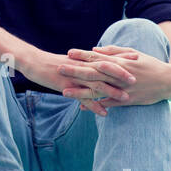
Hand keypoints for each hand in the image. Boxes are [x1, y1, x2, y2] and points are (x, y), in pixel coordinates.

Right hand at [18, 45, 139, 103]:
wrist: (33, 62)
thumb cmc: (51, 62)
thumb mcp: (70, 60)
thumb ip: (83, 63)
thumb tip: (95, 64)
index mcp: (84, 59)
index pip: (106, 57)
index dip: (121, 58)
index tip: (136, 58)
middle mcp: (81, 67)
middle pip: (105, 70)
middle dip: (121, 75)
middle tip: (137, 80)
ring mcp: (74, 77)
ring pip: (96, 84)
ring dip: (111, 91)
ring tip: (126, 98)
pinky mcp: (66, 86)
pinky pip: (83, 98)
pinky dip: (94, 106)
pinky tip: (104, 113)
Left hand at [62, 46, 170, 115]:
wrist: (169, 81)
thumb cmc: (150, 64)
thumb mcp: (133, 53)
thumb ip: (113, 51)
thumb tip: (94, 50)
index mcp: (120, 62)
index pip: (98, 58)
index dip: (82, 55)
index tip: (68, 53)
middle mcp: (120, 75)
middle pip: (94, 73)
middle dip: (75, 71)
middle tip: (59, 68)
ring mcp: (123, 89)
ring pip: (98, 90)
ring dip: (81, 91)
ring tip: (64, 91)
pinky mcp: (128, 101)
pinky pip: (109, 104)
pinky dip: (95, 105)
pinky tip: (82, 106)